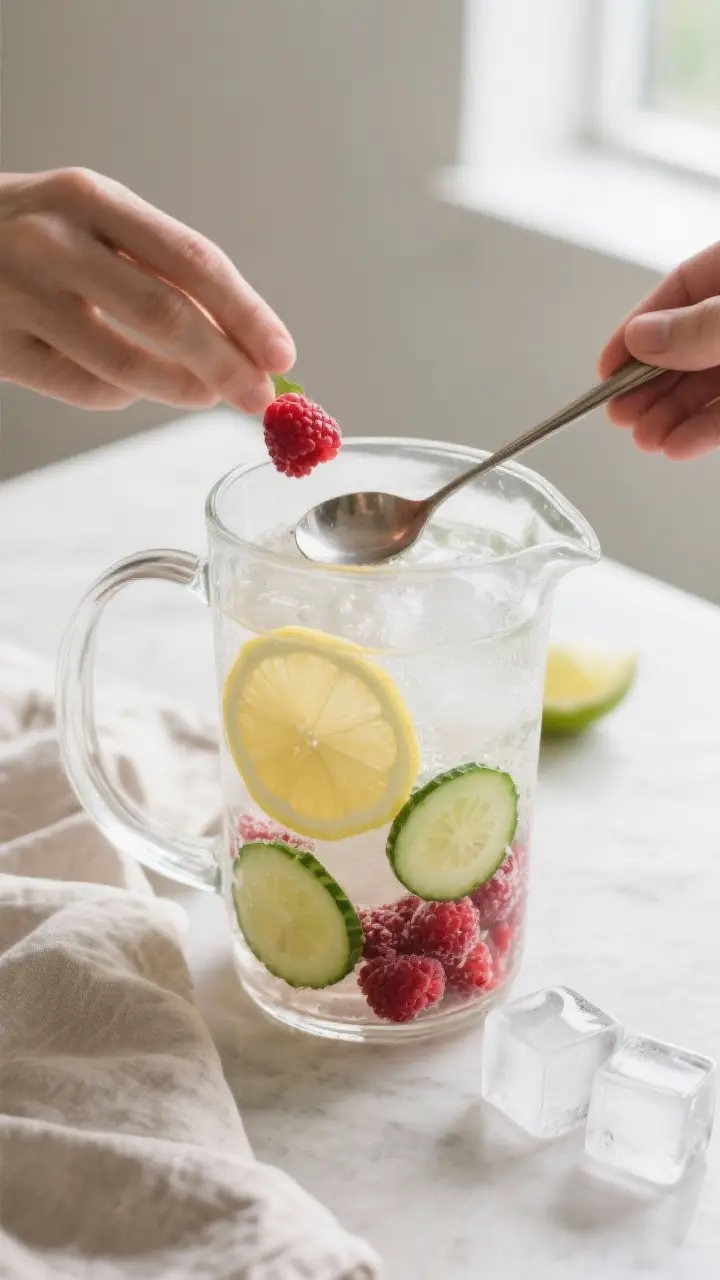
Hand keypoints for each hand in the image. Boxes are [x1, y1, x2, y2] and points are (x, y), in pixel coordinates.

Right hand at [0, 168, 294, 411]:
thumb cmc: (27, 234)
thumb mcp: (88, 219)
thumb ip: (156, 267)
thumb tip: (242, 336)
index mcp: (92, 199)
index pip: (192, 260)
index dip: (246, 313)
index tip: (282, 355)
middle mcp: (55, 242)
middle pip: (167, 316)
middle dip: (226, 364)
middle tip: (260, 399)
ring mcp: (21, 297)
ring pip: (126, 365)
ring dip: (181, 390)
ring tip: (207, 395)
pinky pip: (85, 389)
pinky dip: (120, 396)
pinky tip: (128, 386)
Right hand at [599, 239, 719, 459]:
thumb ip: (700, 326)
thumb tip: (641, 338)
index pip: (680, 290)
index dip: (638, 330)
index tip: (607, 367)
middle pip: (688, 343)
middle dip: (650, 383)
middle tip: (619, 413)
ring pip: (708, 381)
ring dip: (673, 413)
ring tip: (645, 439)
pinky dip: (706, 427)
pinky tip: (679, 444)